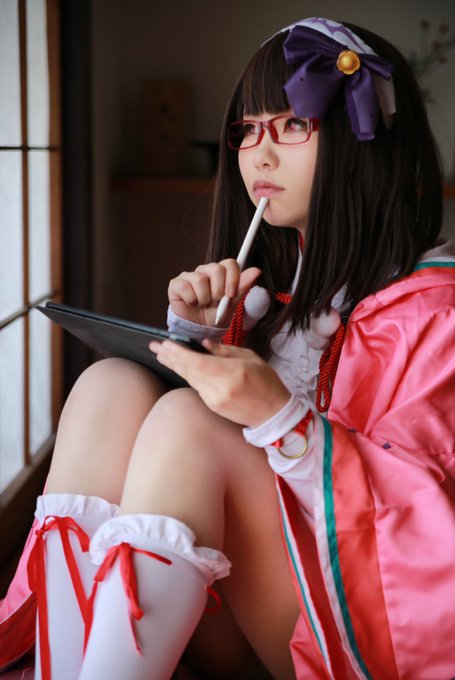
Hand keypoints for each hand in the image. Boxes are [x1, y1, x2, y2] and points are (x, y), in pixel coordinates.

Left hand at [149, 339, 290, 427]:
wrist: (273, 413)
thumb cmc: (266, 382)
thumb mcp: (250, 358)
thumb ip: (224, 351)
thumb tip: (204, 344)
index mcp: (231, 373)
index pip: (197, 362)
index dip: (178, 352)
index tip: (165, 343)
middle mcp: (219, 389)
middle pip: (188, 371)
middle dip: (170, 357)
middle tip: (155, 346)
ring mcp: (214, 400)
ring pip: (190, 379)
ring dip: (175, 366)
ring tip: (163, 355)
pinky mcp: (213, 407)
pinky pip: (197, 387)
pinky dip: (188, 375)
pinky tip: (180, 367)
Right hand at [168, 259, 260, 326]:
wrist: (200, 330)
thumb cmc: (215, 315)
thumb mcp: (232, 304)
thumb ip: (242, 287)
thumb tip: (256, 270)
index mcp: (220, 273)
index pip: (229, 263)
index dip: (232, 278)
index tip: (231, 294)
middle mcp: (204, 271)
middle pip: (216, 269)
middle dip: (218, 291)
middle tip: (215, 302)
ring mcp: (189, 276)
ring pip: (200, 280)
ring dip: (204, 298)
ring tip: (203, 305)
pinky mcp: (176, 284)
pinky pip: (185, 287)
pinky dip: (192, 300)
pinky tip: (192, 304)